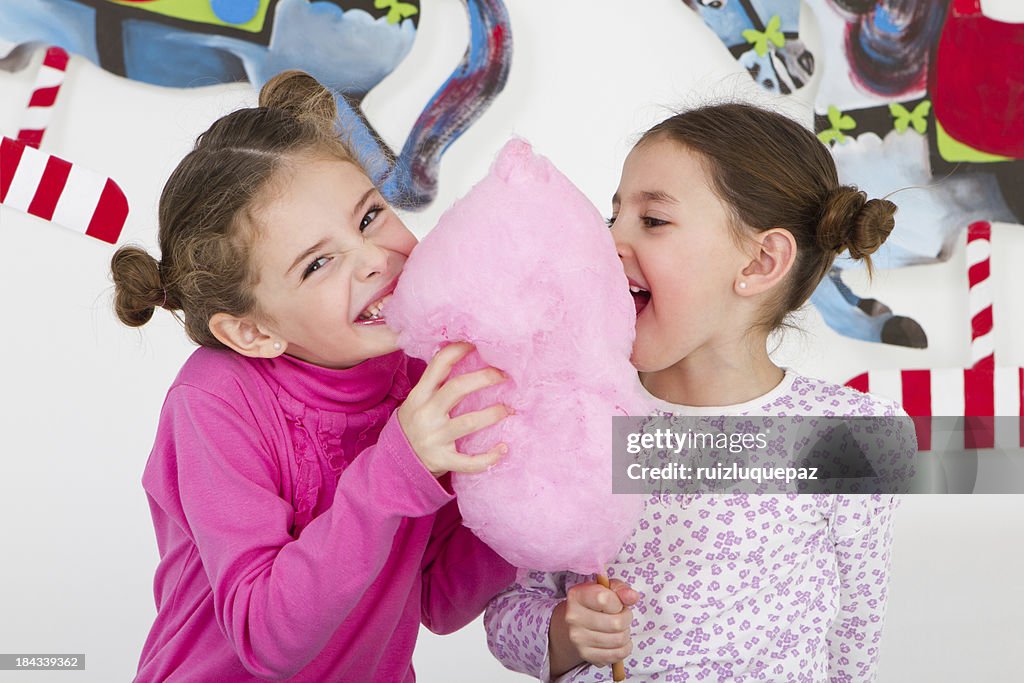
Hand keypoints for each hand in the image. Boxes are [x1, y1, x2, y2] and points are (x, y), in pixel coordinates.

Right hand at [398, 342, 510, 476]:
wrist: (394, 463)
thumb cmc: (415, 424)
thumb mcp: (417, 401)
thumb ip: (435, 384)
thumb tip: (464, 354)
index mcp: (419, 395)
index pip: (439, 365)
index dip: (459, 350)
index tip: (478, 344)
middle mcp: (425, 414)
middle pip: (457, 388)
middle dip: (484, 378)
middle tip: (504, 375)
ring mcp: (434, 438)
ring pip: (469, 423)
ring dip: (493, 414)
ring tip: (509, 409)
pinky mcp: (442, 460)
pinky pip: (469, 461)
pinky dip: (489, 457)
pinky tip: (504, 449)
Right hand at [549, 579, 638, 673]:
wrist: (575, 623)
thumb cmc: (594, 602)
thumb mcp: (607, 589)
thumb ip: (621, 589)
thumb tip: (633, 596)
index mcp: (577, 596)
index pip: (604, 599)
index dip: (618, 602)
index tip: (616, 603)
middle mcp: (573, 618)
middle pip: (616, 623)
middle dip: (626, 619)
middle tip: (621, 616)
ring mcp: (578, 638)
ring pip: (619, 640)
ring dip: (625, 633)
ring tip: (618, 628)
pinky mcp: (586, 654)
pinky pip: (617, 655)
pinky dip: (624, 648)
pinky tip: (618, 640)